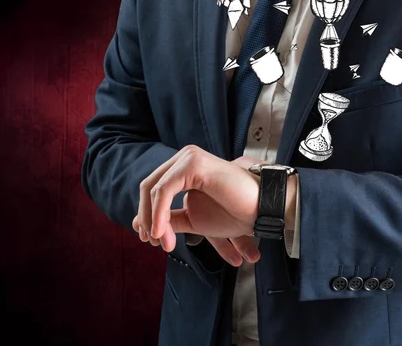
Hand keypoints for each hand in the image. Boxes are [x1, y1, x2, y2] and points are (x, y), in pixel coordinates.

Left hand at [132, 145, 263, 264]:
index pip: (152, 188)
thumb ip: (169, 218)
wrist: (261, 209)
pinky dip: (158, 214)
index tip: (152, 240)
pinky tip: (163, 232)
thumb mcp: (193, 218)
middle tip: (155, 244)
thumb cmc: (234, 212)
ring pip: (153, 189)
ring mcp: (189, 158)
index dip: (147, 215)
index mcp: (184, 167)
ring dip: (153, 220)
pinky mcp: (194, 164)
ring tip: (163, 243)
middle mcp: (185, 157)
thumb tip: (140, 224)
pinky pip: (164, 190)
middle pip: (148, 187)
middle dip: (147, 218)